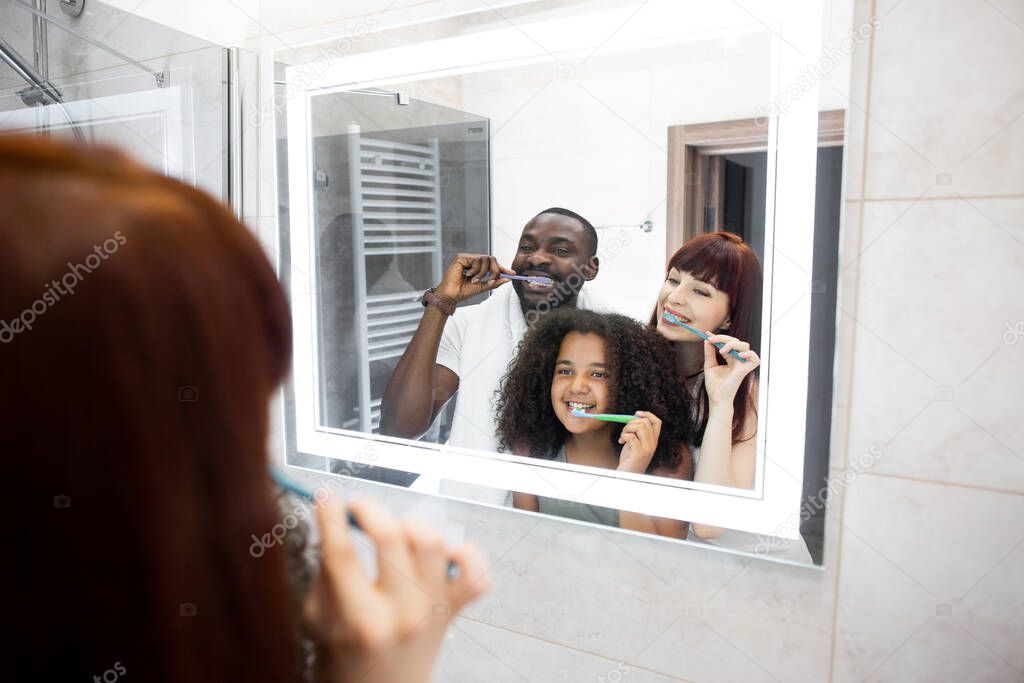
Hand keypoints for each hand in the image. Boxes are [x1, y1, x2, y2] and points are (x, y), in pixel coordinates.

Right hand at [303, 496, 489, 682]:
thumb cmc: (347, 659)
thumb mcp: (318, 620)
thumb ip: (326, 573)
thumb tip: (333, 521)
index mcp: (361, 621)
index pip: (342, 554)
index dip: (331, 517)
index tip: (327, 498)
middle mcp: (402, 613)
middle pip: (391, 537)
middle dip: (369, 509)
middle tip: (357, 507)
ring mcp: (434, 609)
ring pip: (432, 541)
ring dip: (411, 524)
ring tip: (395, 529)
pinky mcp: (454, 608)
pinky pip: (476, 571)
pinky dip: (465, 552)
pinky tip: (441, 551)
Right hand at [436, 253, 514, 303]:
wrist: (451, 296)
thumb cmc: (463, 292)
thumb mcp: (482, 287)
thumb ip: (494, 282)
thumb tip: (507, 278)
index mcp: (477, 267)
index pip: (492, 264)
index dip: (502, 268)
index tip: (512, 273)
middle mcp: (472, 260)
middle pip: (491, 259)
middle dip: (494, 270)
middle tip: (491, 280)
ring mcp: (466, 258)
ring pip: (485, 259)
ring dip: (483, 272)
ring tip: (475, 280)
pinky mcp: (461, 257)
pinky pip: (476, 260)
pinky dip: (476, 270)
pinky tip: (468, 276)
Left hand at [616, 411, 660, 473]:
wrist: (628, 475)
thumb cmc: (629, 459)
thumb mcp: (635, 443)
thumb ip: (637, 433)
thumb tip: (632, 418)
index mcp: (654, 441)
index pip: (657, 422)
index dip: (647, 414)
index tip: (636, 413)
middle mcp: (653, 444)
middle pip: (646, 422)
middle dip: (631, 422)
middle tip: (624, 430)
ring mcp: (647, 448)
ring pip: (640, 426)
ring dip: (627, 428)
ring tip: (622, 436)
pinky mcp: (639, 453)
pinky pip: (631, 436)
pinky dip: (623, 436)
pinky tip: (620, 442)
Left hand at [702, 333, 759, 406]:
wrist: (716, 398)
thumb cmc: (714, 385)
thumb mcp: (709, 366)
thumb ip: (709, 353)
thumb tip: (707, 340)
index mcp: (730, 359)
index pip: (727, 344)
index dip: (719, 337)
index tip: (707, 334)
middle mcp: (738, 360)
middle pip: (736, 341)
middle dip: (723, 338)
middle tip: (711, 339)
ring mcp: (742, 364)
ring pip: (744, 345)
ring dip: (732, 344)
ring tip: (722, 351)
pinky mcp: (746, 370)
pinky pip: (754, 358)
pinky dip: (748, 354)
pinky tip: (737, 356)